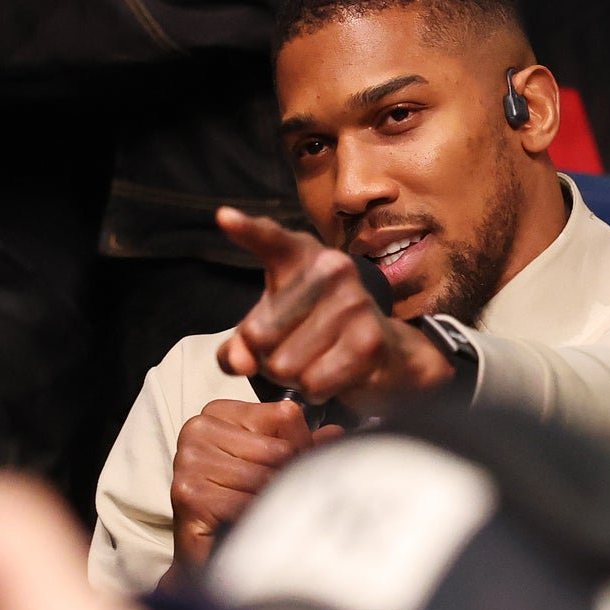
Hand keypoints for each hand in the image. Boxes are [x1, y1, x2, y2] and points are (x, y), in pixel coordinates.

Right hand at [166, 399, 341, 579]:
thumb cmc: (234, 501)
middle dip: (285, 477)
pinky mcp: (188, 493)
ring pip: (264, 477)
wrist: (204, 551)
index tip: (287, 466)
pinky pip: (245, 502)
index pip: (285, 416)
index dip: (298, 446)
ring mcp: (190, 460)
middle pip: (278, 449)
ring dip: (269, 499)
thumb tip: (335, 434)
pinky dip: (253, 516)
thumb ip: (300, 445)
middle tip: (275, 495)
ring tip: (261, 508)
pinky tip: (246, 520)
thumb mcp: (269, 463)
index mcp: (218, 412)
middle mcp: (198, 430)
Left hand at [215, 206, 452, 407]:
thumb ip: (240, 346)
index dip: (247, 231)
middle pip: (259, 335)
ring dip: (293, 377)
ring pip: (284, 364)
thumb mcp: (270, 331)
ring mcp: (353, 301)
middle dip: (267, 358)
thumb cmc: (314, 331)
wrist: (385, 351)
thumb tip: (239, 363)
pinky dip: (315, 390)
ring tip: (317, 360)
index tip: (224, 218)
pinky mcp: (369, 339)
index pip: (270, 240)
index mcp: (300, 254)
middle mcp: (330, 268)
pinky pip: (313, 383)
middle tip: (294, 349)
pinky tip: (334, 375)